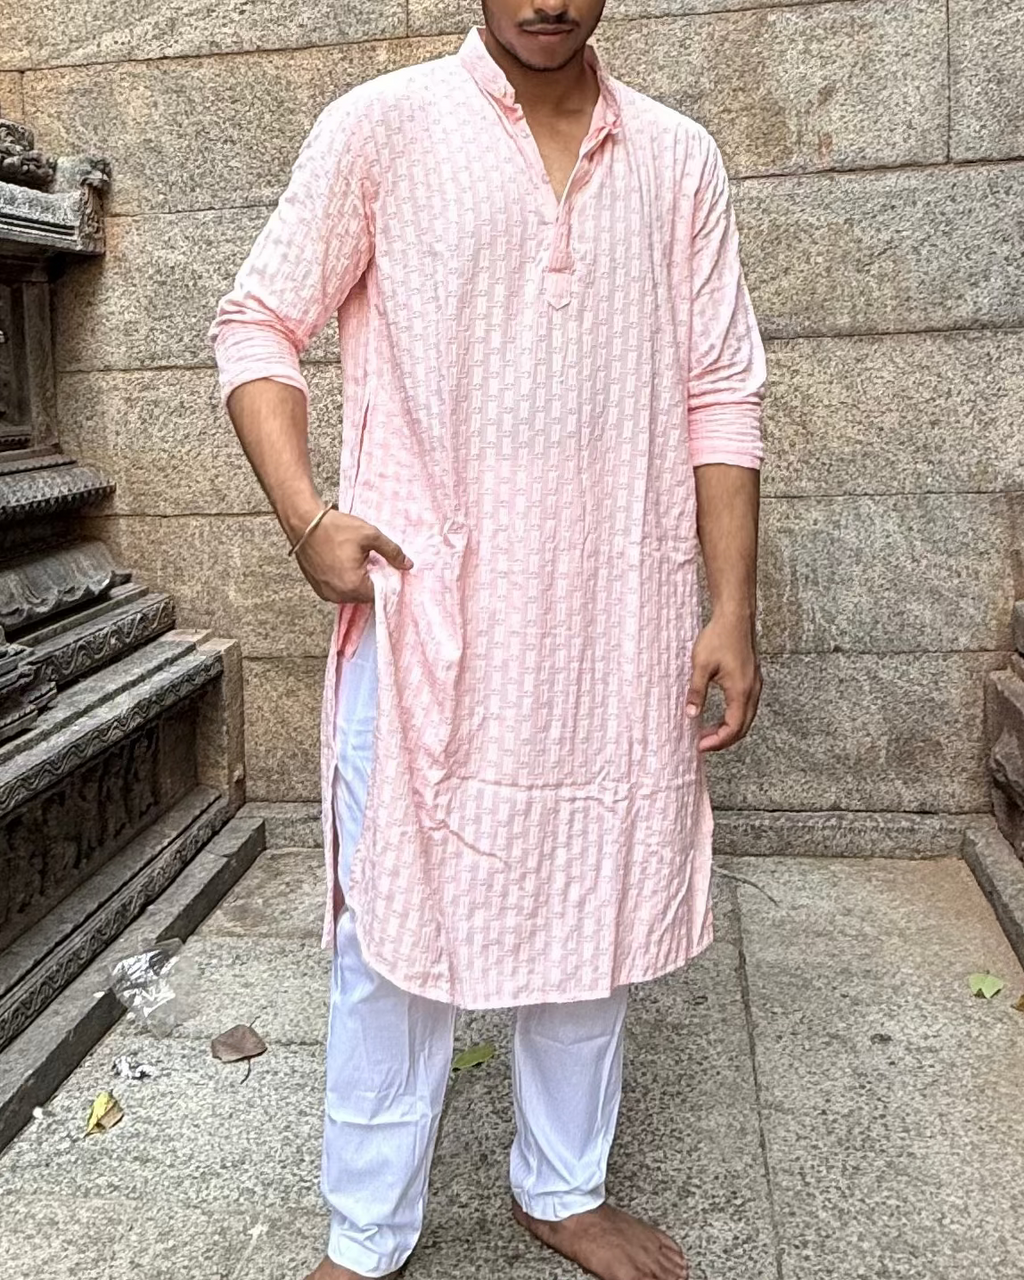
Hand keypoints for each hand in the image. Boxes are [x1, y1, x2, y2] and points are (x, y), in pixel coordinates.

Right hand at [294, 510, 411, 602]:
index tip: (386, 568)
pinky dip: (343, 582)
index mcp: (353, 586)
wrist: (304, 522)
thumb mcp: (370, 535)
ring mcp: (325, 593)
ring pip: (350, 595)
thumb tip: (408, 565)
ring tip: (355, 561)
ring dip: (356, 583)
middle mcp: (338, 595)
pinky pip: (337, 591)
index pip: (379, 594)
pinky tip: (343, 564)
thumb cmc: (336, 528)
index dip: (385, 581)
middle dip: (370, 581)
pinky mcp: (317, 588)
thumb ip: (392, 551)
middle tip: (370, 561)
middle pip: (364, 596)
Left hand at [685, 612, 761, 751]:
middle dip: (723, 740)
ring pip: (746, 717)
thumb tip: (690, 714)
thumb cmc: (719, 637)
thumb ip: (696, 692)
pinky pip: (747, 706)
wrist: (735, 616)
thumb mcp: (701, 666)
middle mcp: (752, 690)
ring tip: (708, 732)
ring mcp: (755, 684)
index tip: (700, 746)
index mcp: (741, 690)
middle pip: (743, 727)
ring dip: (729, 729)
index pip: (733, 727)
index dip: (717, 741)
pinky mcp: (752, 678)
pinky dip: (735, 717)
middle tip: (703, 743)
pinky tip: (720, 715)